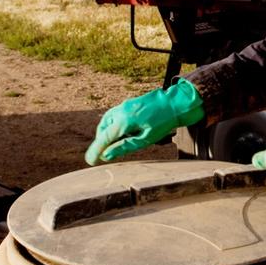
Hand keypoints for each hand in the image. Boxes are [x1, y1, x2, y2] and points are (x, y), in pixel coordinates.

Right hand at [84, 79, 204, 164]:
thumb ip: (124, 147)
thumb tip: (106, 155)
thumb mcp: (145, 139)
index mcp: (124, 121)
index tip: (90, 161)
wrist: (176, 103)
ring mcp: (124, 105)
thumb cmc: (163, 123)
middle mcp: (121, 111)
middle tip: (101, 155)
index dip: (95, 150)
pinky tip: (121, 133)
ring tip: (112, 145)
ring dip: (106, 134)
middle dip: (101, 143)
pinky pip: (115, 116)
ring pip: (107, 122)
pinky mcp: (129, 103)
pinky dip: (113, 125)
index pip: (104, 138)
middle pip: (103, 130)